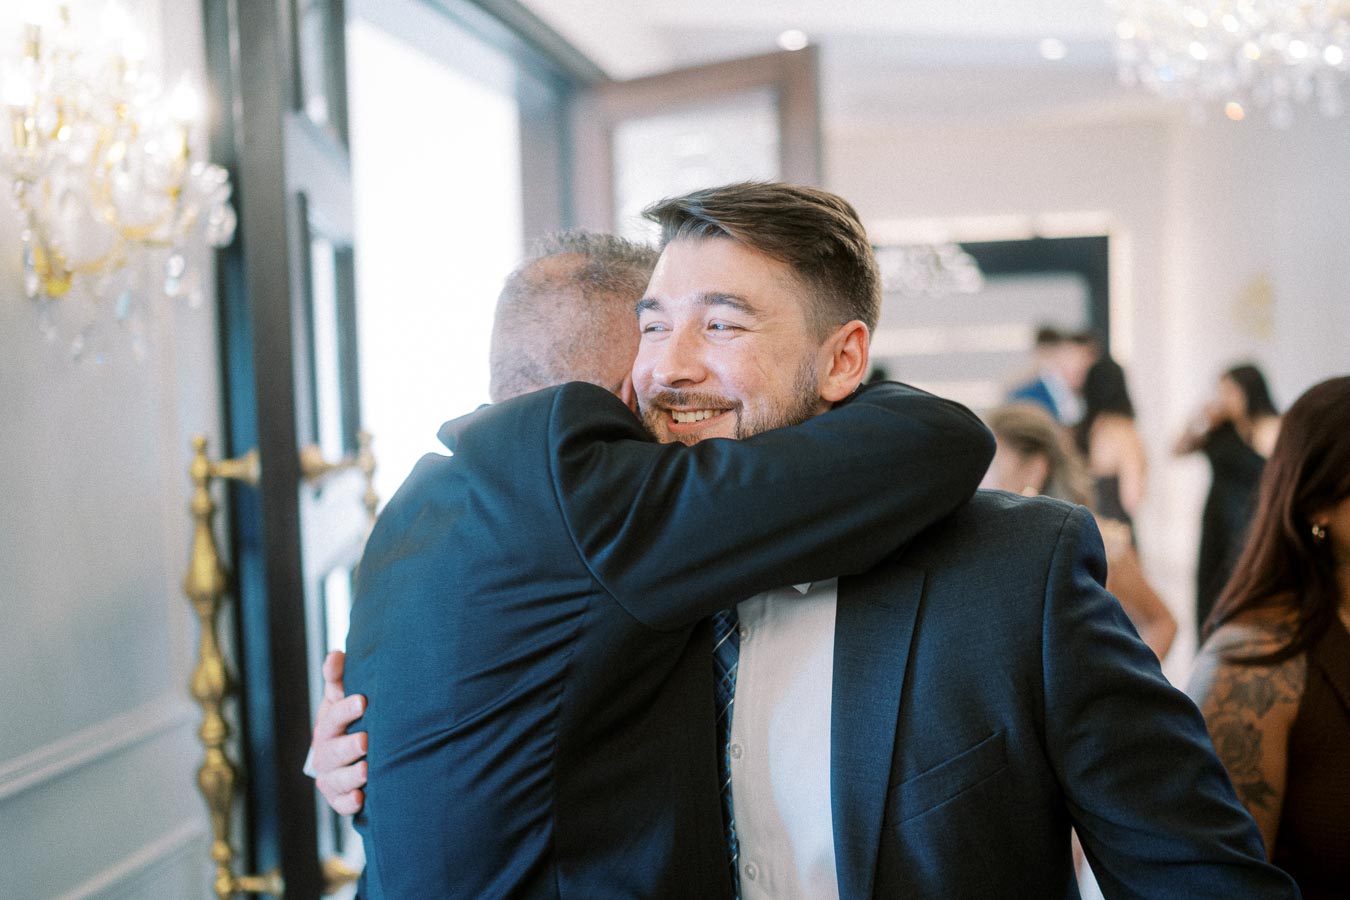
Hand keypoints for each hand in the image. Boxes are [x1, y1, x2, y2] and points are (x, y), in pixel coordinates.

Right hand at [311, 650, 368, 815]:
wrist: (356, 753)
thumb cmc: (352, 717)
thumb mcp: (345, 696)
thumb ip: (339, 678)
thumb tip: (335, 655)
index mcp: (327, 725)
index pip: (332, 717)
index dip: (345, 710)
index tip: (363, 701)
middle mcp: (325, 753)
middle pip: (332, 751)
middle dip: (347, 746)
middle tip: (366, 740)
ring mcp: (331, 777)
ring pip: (335, 779)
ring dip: (350, 776)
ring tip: (368, 770)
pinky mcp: (339, 798)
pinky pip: (340, 805)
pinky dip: (349, 803)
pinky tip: (361, 798)